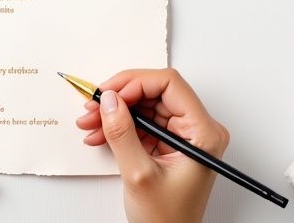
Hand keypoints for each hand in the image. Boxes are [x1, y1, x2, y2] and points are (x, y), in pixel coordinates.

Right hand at [76, 69, 228, 222]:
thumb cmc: (168, 220)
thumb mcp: (139, 175)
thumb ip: (122, 133)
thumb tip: (110, 101)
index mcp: (203, 133)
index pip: (170, 84)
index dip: (136, 83)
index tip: (110, 94)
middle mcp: (197, 129)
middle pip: (155, 92)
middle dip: (120, 98)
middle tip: (93, 106)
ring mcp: (184, 136)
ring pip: (145, 106)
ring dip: (116, 112)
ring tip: (90, 123)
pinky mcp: (170, 144)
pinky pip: (143, 122)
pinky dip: (120, 126)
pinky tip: (99, 133)